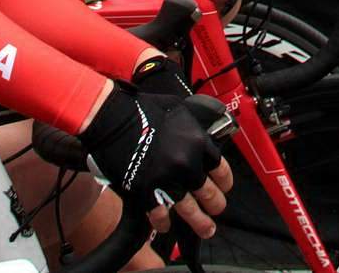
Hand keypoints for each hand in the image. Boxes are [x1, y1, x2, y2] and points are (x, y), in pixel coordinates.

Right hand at [80, 85, 232, 237]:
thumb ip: (192, 126)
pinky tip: (166, 225)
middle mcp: (187, 163)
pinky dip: (164, 222)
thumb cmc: (142, 109)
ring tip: (206, 229)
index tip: (224, 187)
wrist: (113, 118)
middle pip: (209, 193)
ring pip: (190, 210)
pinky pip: (160, 214)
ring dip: (200, 222)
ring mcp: (167, 180)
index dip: (225, 182)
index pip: (221, 168)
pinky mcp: (146, 191)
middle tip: (216, 209)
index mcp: (197, 142)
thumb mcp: (179, 110)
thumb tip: (199, 133)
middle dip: (215, 204)